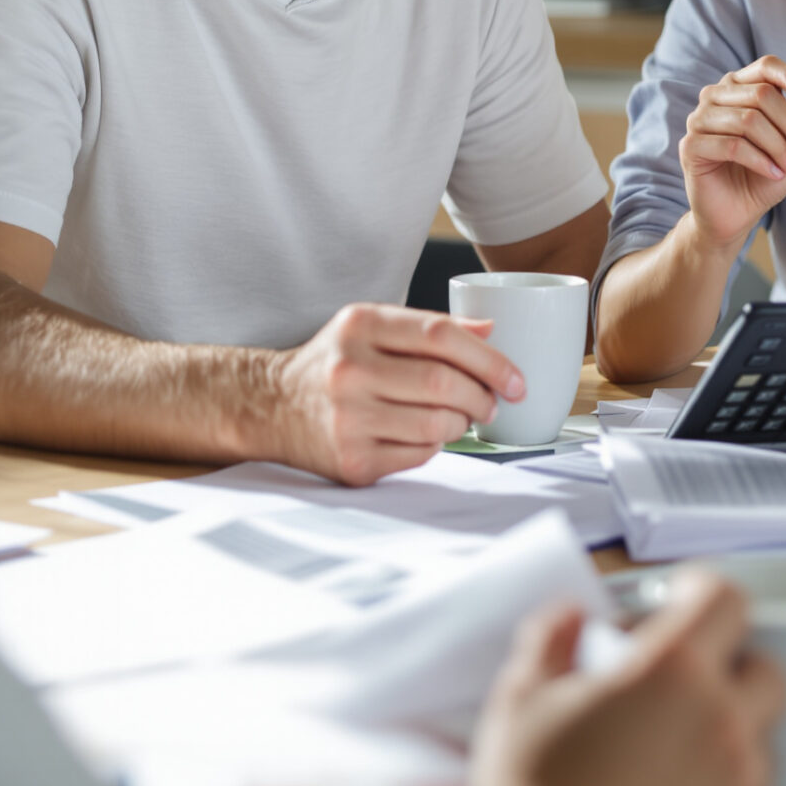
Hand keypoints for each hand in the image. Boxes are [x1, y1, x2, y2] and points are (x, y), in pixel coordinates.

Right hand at [268, 304, 523, 484]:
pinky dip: (434, 446)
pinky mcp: (351, 460)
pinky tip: (424, 435)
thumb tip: (492, 331)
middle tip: (492, 403)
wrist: (269, 407)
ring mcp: (347, 419)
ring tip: (459, 418)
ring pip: (436, 425)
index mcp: (359, 325)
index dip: (490, 359)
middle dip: (482, 397)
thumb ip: (429, 328)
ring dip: (461, 424)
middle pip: (443, 383)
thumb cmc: (334, 364)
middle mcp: (349, 370)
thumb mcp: (371, 327)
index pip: (441, 335)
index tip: (516, 379)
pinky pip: (419, 455)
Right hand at [453, 571, 785, 785]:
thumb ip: (551, 636)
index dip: (701, 589)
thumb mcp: (519, 700)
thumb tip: (573, 616)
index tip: (678, 600)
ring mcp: (740, 783)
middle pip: (766, 666)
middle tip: (679, 681)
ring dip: (729, 728)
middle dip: (730, 663)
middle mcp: (721, 721)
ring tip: (668, 747)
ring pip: (763, 733)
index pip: (727, 597)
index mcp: (672, 672)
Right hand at [679, 55, 785, 248]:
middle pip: (761, 95)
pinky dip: (760, 160)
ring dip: (777, 146)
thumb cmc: (763, 176)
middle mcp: (715, 97)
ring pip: (748, 120)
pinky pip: (732, 145)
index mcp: (740, 88)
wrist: (736, 213)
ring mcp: (699, 119)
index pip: (764, 66)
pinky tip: (774, 173)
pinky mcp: (691, 145)